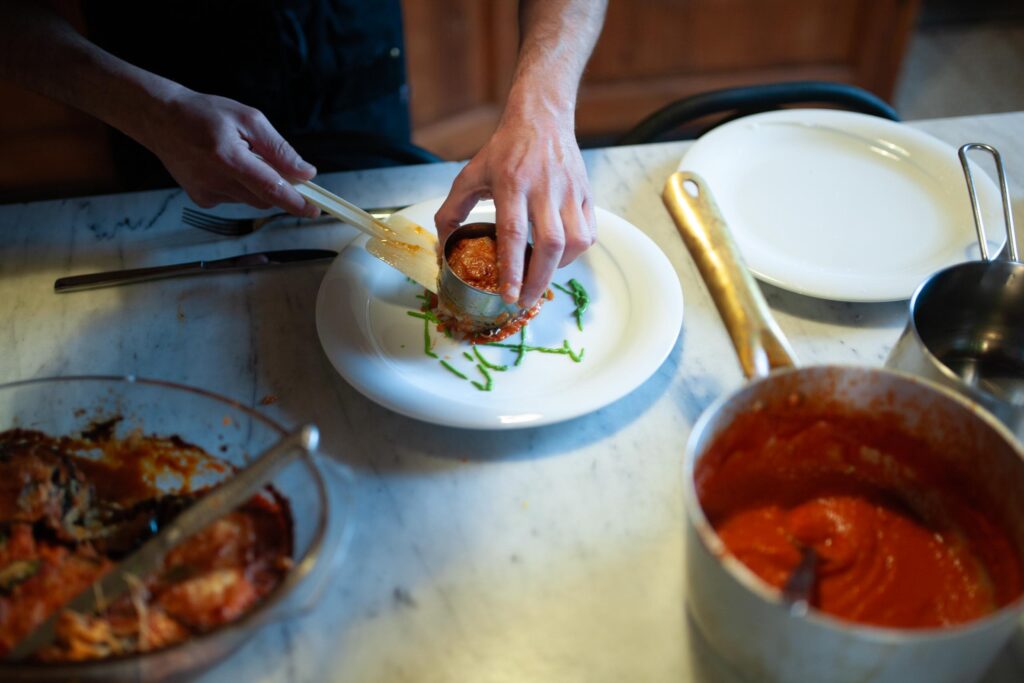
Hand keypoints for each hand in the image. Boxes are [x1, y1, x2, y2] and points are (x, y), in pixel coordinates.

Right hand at [140, 89, 318, 215]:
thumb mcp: (248, 119)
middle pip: (265, 198)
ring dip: (257, 184)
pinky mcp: (202, 200)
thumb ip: (278, 148)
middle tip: (274, 163)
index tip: (315, 209)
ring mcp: (207, 194)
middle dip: (278, 186)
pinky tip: (224, 166)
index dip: (296, 202)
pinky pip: (235, 198)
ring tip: (239, 156)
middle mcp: (216, 181)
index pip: (270, 188)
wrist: (160, 120)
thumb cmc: (204, 114)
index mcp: (228, 158)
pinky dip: (240, 186)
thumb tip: (305, 172)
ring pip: (252, 199)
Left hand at [434, 111, 595, 306]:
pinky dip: (575, 253)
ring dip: (558, 267)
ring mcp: (570, 191)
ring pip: (575, 241)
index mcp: (511, 184)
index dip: (513, 269)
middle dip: (539, 281)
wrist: (542, 118)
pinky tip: (558, 256)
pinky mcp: (587, 193)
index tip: (509, 295)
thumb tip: (443, 249)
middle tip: (525, 301)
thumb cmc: (504, 150)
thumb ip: (451, 212)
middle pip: (550, 244)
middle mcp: (544, 188)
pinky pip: (589, 233)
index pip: (514, 233)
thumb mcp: (470, 175)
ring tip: (541, 276)